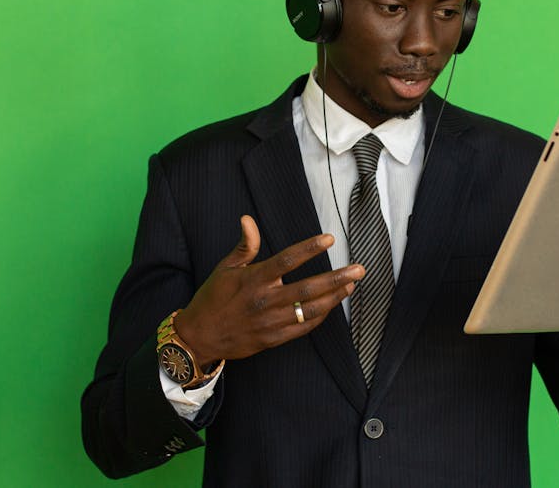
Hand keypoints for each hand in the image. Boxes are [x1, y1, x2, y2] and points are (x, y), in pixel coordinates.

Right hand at [175, 215, 363, 363]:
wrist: (200, 336)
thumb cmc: (213, 298)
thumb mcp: (225, 268)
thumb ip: (244, 246)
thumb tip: (247, 219)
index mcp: (254, 280)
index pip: (287, 260)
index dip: (309, 248)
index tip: (329, 239)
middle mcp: (265, 300)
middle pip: (308, 288)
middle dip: (337, 278)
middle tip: (359, 269)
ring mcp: (271, 322)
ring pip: (311, 309)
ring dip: (334, 297)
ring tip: (351, 285)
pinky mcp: (274, 339)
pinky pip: (304, 328)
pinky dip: (320, 316)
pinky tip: (332, 304)